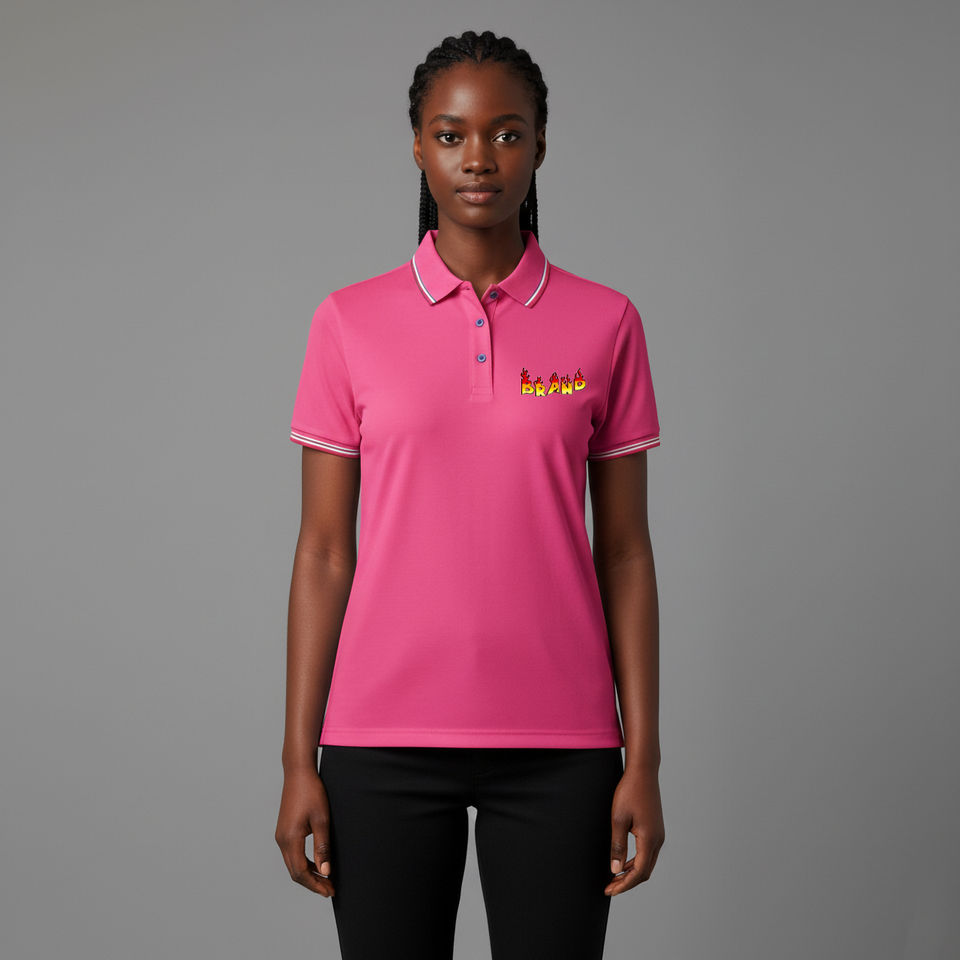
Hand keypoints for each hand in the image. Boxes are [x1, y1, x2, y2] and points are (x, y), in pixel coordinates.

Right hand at [275, 766, 335, 897]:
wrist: (298, 773)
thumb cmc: (312, 793)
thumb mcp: (322, 820)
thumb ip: (322, 847)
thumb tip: (325, 872)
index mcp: (290, 839)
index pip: (301, 872)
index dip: (316, 884)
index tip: (330, 891)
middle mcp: (281, 840)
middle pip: (295, 872)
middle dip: (312, 883)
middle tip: (330, 890)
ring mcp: (281, 835)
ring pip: (292, 864)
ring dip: (308, 874)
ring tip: (325, 879)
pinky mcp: (284, 831)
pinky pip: (292, 854)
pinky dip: (303, 863)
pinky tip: (317, 863)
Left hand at [605, 767, 663, 895]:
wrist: (643, 772)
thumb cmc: (629, 792)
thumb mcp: (618, 819)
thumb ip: (617, 846)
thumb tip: (615, 870)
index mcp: (649, 839)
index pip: (638, 872)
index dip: (624, 884)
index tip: (609, 890)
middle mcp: (658, 840)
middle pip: (645, 872)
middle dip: (627, 882)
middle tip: (610, 888)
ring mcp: (659, 834)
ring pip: (647, 863)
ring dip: (632, 873)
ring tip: (614, 877)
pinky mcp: (656, 829)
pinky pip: (648, 853)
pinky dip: (636, 862)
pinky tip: (623, 862)